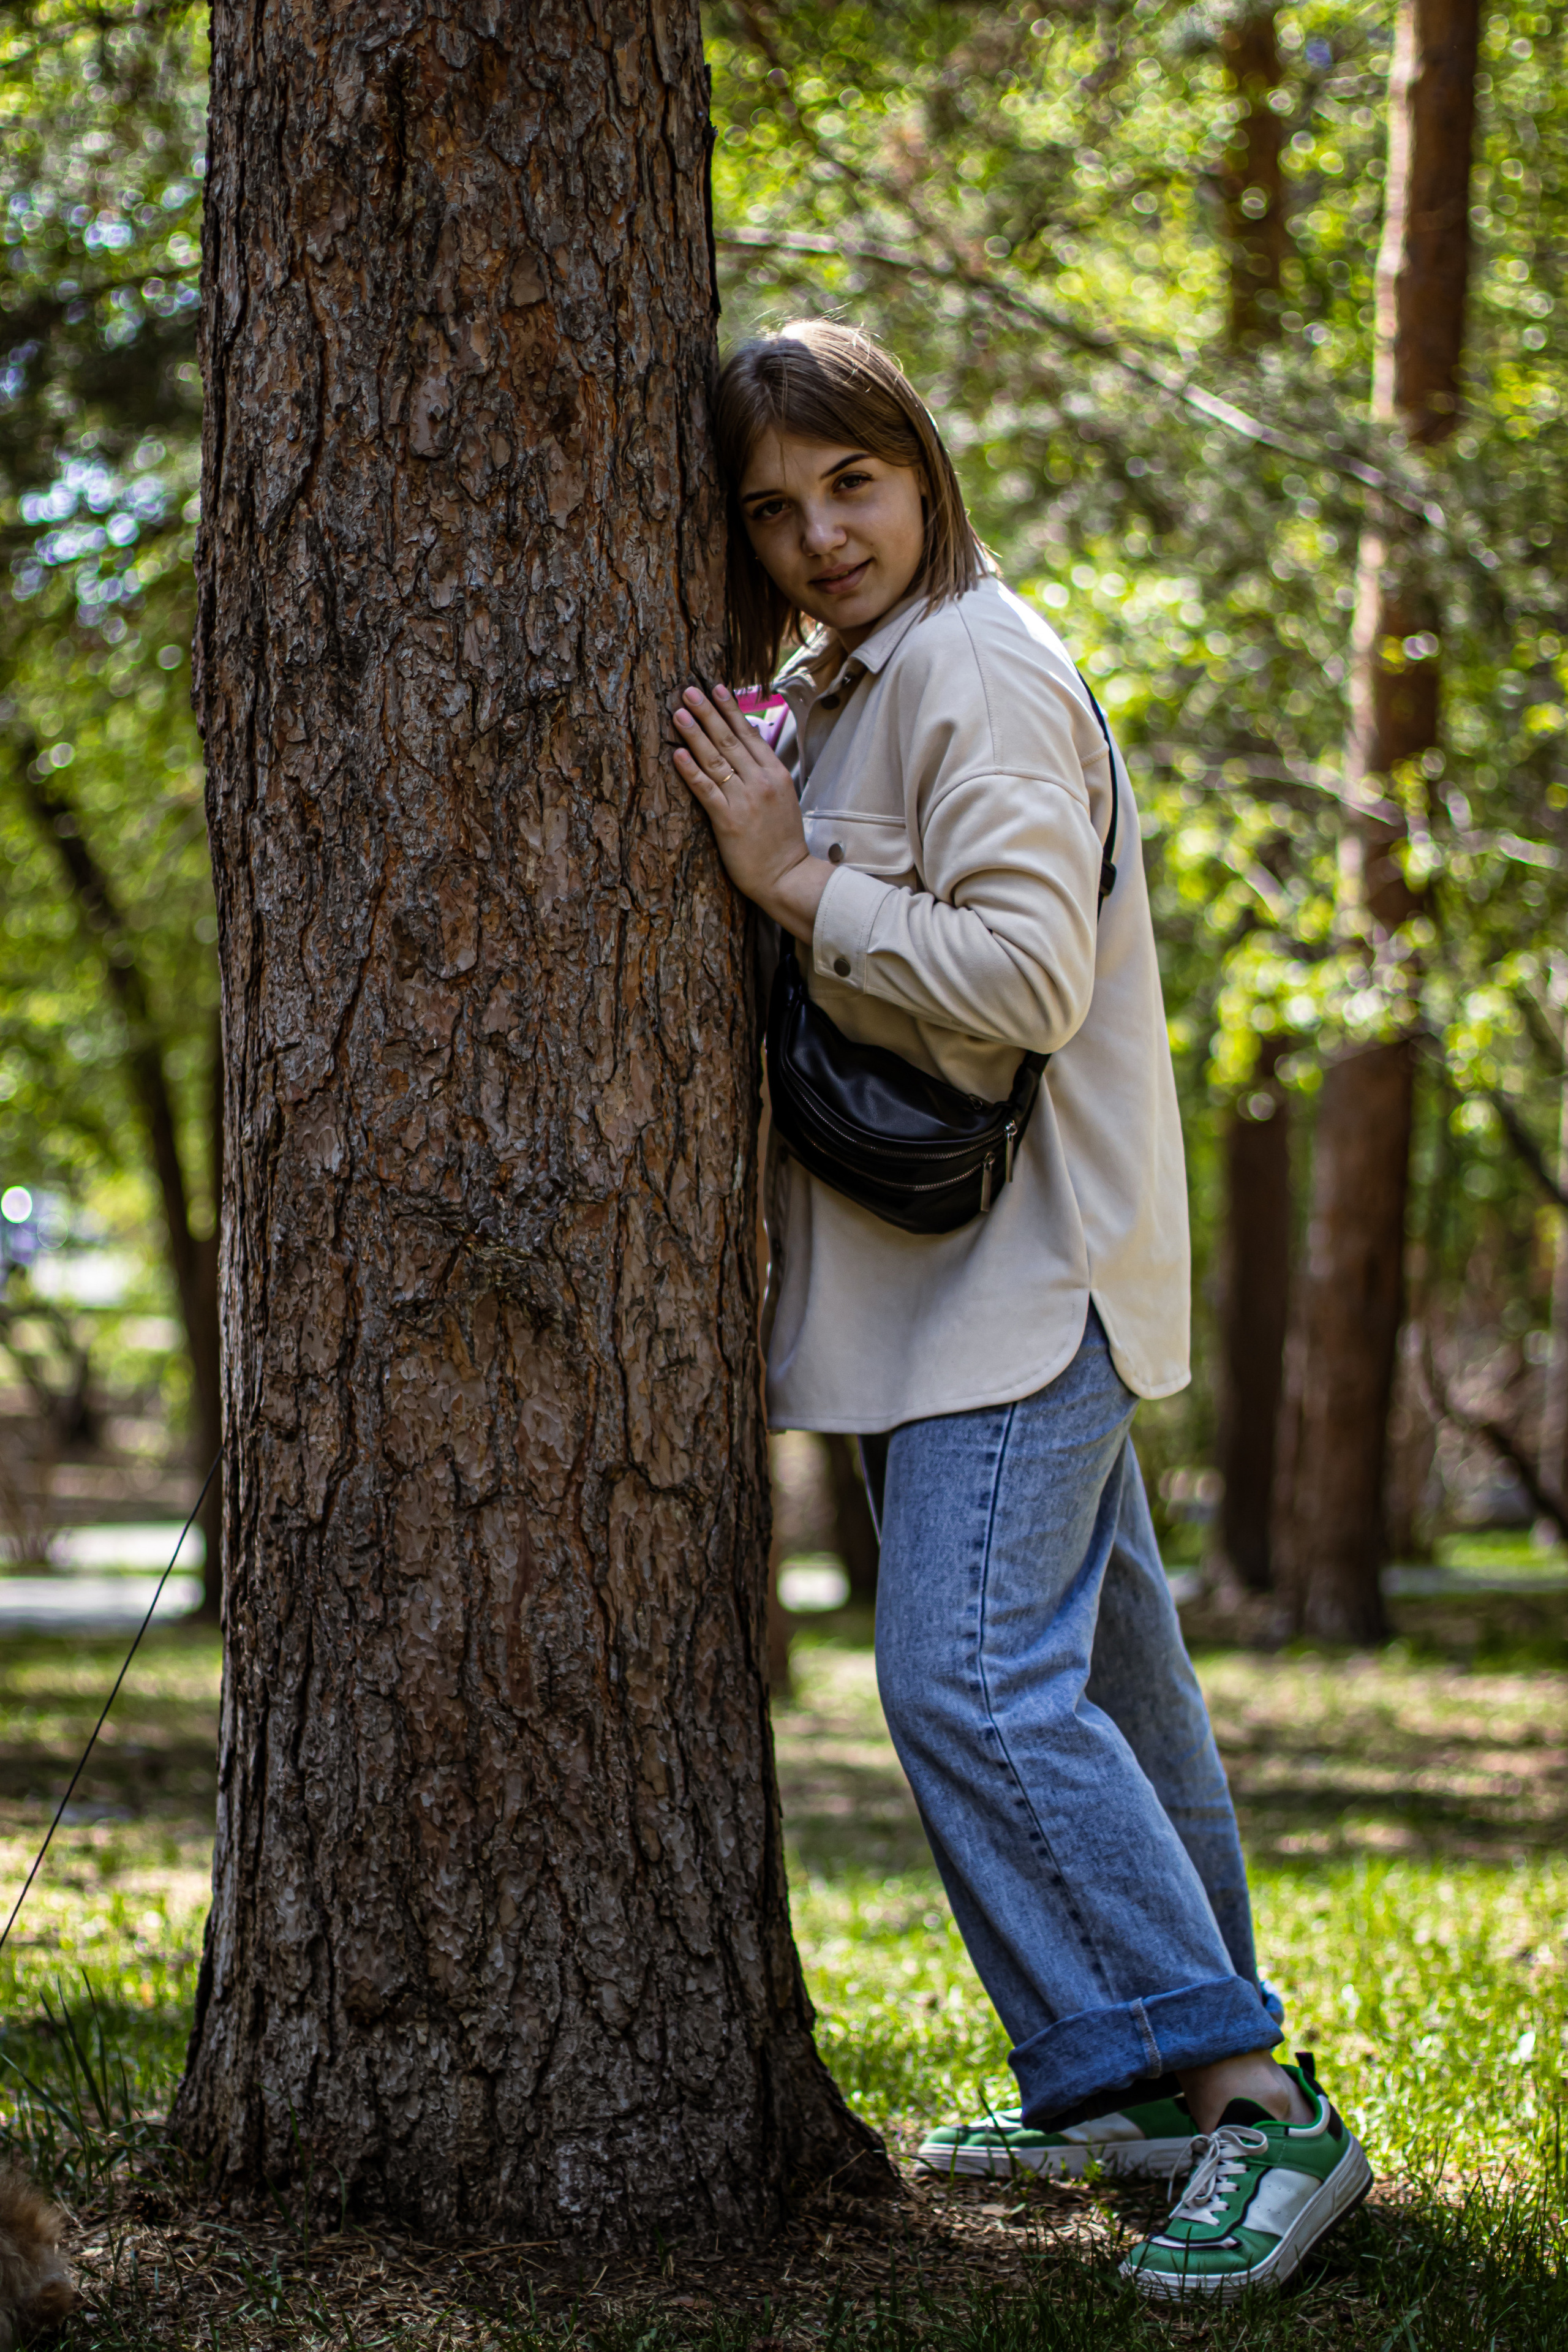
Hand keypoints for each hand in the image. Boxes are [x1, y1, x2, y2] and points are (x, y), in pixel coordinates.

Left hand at [672, 683, 831, 944]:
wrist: (788, 876)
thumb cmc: (782, 841)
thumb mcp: (784, 799)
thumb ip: (766, 773)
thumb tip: (748, 748)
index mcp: (775, 774)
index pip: (749, 734)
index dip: (731, 710)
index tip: (716, 688)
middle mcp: (761, 782)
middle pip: (730, 740)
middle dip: (708, 712)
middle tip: (688, 690)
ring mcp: (745, 800)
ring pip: (716, 760)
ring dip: (695, 733)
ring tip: (679, 713)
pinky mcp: (729, 821)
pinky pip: (706, 790)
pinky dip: (691, 771)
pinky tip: (677, 753)